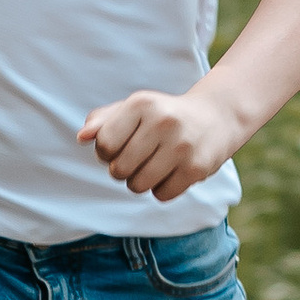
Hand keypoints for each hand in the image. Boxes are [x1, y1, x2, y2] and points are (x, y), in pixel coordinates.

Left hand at [77, 82, 239, 201]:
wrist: (217, 116)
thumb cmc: (164, 115)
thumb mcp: (134, 109)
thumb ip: (103, 121)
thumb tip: (82, 137)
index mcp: (142, 104)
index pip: (104, 145)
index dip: (106, 154)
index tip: (120, 148)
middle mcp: (162, 122)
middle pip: (119, 170)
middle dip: (123, 170)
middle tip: (138, 159)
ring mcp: (181, 145)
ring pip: (139, 185)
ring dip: (141, 182)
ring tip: (154, 166)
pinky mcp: (196, 168)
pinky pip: (162, 195)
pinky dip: (163, 189)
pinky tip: (173, 172)